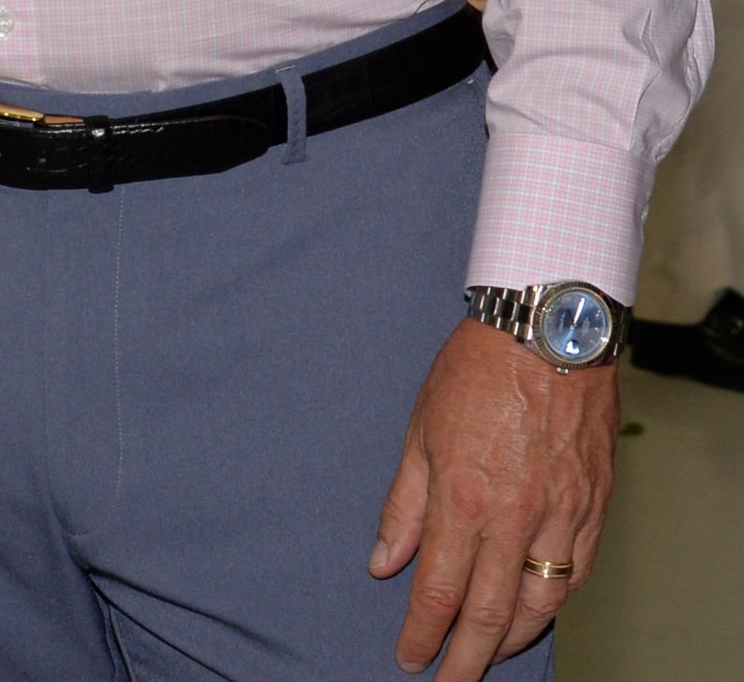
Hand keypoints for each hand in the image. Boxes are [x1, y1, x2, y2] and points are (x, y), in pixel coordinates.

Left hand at [372, 318, 617, 675]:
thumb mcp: (420, 429)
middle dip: (466, 659)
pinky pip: (577, 573)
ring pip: (540, 604)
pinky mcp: (594, 506)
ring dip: (511, 639)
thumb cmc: (477, 369)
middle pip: (489, 614)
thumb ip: (404, 505)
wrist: (546, 329)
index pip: (439, 592)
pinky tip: (538, 610)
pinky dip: (556, 602)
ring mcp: (561, 516)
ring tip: (488, 653)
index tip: (410, 658)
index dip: (423, 635)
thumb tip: (384, 563)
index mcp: (463, 500)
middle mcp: (514, 518)